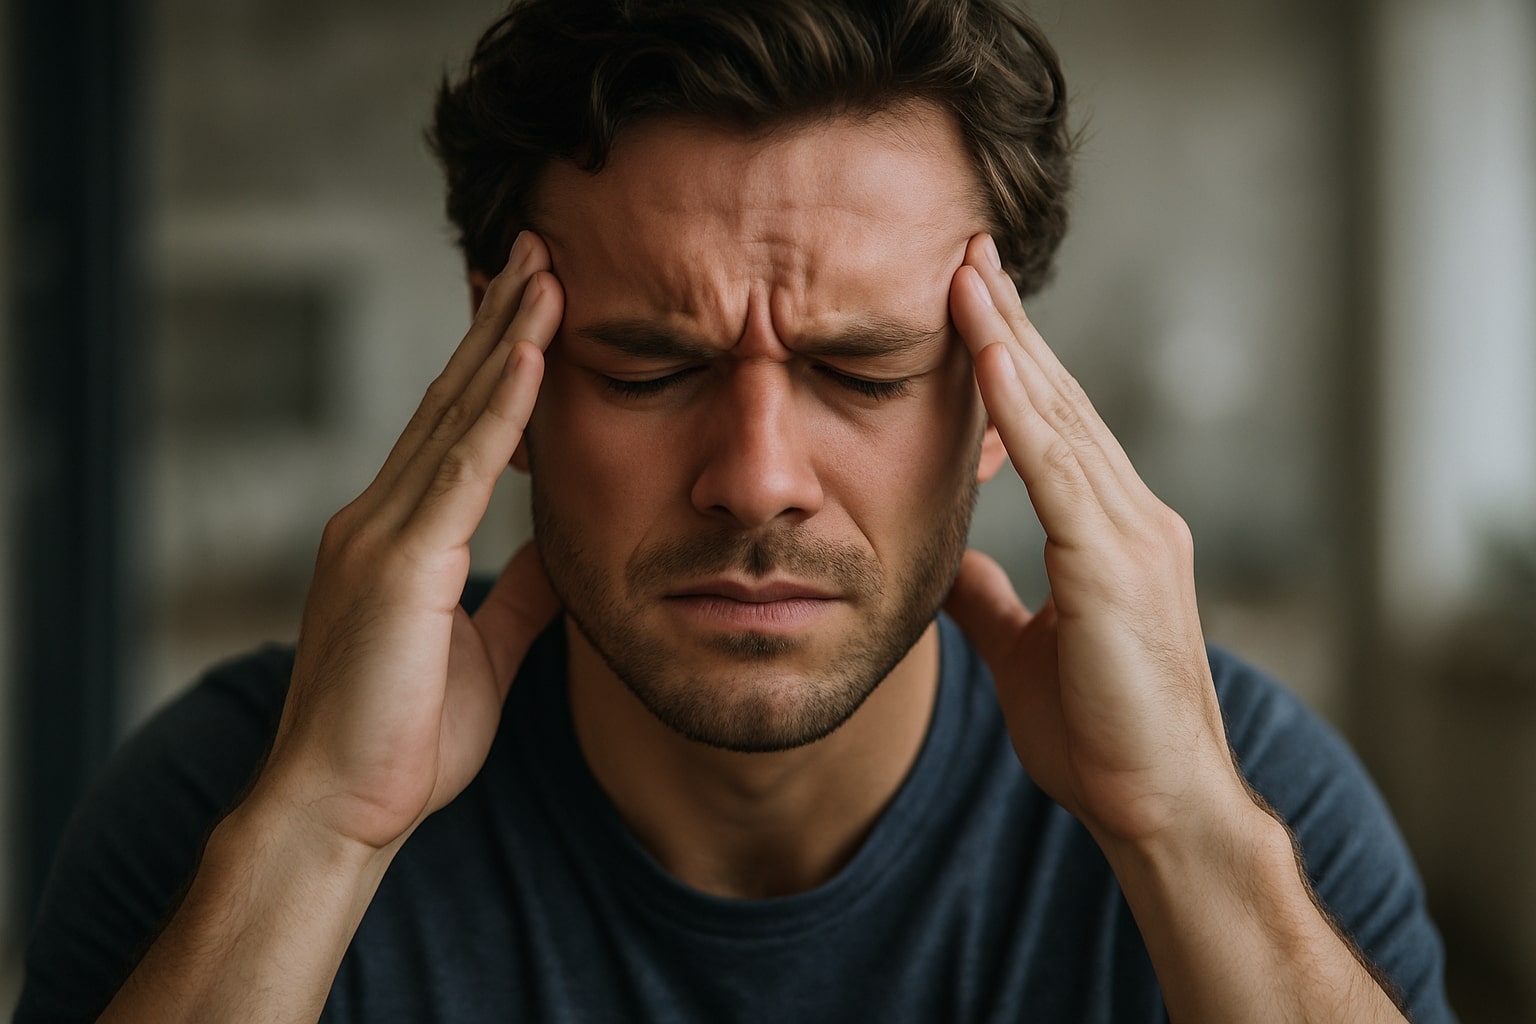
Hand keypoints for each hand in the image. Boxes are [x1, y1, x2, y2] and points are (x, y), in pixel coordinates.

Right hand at [259, 230, 562, 852]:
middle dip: (500, 321)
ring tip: (548, 271)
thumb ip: (521, 594)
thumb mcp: (484, 650)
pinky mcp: (396, 562)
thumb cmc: (402, 741)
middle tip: (540, 249)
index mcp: (399, 537)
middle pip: (452, 398)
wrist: (336, 809)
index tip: (538, 304)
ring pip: (455, 414)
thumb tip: (563, 550)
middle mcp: (381, 517)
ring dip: (506, 338)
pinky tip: (534, 355)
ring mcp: (382, 533)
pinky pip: (459, 469)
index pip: (456, 428)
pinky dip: (499, 408)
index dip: (497, 362)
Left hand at [944, 233, 1250, 849]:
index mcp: (1113, 534)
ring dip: (1007, 341)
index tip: (970, 303)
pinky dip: (1018, 404)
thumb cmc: (1103, 737)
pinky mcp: (1114, 566)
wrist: (1159, 806)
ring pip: (1060, 416)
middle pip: (1061, 400)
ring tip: (964, 272)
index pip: (1055, 428)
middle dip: (1010, 324)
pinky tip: (982, 353)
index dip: (1012, 363)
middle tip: (968, 250)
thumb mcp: (1026, 653)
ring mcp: (1131, 535)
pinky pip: (1056, 465)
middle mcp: (1132, 518)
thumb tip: (956, 565)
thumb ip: (994, 601)